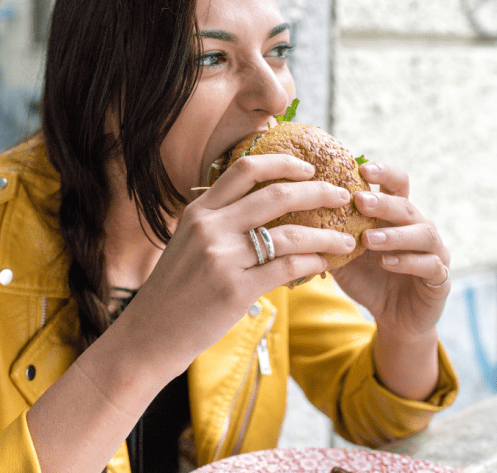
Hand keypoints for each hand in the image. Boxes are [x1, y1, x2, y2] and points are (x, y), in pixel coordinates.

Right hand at [128, 154, 355, 370]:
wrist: (150, 334)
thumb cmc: (173, 290)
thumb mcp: (187, 243)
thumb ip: (218, 223)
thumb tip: (263, 209)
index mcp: (198, 211)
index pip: (244, 169)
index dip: (282, 163)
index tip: (307, 168)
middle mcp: (210, 228)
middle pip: (276, 195)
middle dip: (317, 192)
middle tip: (341, 196)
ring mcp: (222, 258)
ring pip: (290, 234)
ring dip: (326, 235)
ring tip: (346, 240)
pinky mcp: (235, 290)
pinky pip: (286, 268)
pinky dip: (312, 263)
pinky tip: (324, 265)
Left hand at [331, 162, 450, 341]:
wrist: (394, 319)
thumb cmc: (368, 280)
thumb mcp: (344, 257)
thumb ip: (331, 236)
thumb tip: (295, 215)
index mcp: (397, 217)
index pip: (397, 184)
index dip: (384, 173)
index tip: (361, 168)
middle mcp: (419, 228)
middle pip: (407, 206)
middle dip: (384, 202)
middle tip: (360, 200)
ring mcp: (434, 251)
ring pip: (423, 233)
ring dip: (394, 234)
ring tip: (368, 239)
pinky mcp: (440, 278)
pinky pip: (430, 265)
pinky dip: (407, 261)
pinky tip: (386, 262)